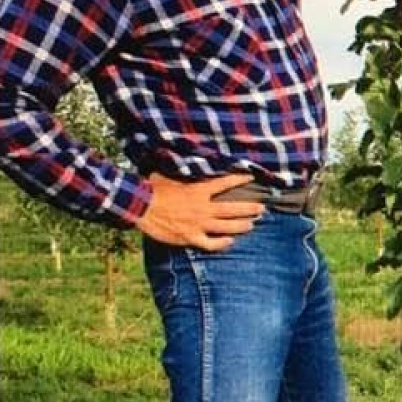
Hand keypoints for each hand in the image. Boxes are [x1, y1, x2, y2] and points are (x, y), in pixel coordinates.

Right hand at [134, 173, 266, 250]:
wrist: (140, 207)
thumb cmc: (152, 189)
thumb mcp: (169, 175)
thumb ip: (180, 171)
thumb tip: (180, 156)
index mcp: (198, 191)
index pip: (224, 183)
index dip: (239, 179)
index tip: (250, 177)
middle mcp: (202, 208)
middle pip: (233, 209)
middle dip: (250, 209)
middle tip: (261, 208)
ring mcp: (198, 224)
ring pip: (227, 227)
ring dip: (241, 225)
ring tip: (251, 224)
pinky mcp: (190, 238)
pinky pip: (211, 244)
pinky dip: (222, 243)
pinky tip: (229, 242)